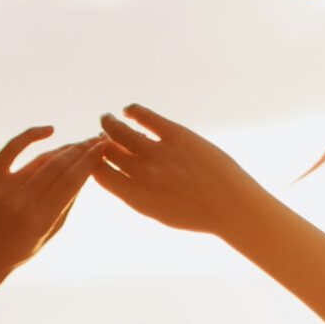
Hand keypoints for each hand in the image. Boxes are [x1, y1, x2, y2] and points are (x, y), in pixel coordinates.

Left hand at [0, 126, 105, 271]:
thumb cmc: (17, 249)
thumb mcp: (48, 234)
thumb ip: (66, 205)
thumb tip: (85, 173)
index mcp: (40, 219)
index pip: (71, 181)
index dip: (89, 161)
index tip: (103, 148)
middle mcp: (22, 201)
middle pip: (59, 166)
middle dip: (81, 150)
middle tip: (96, 140)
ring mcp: (3, 188)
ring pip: (41, 159)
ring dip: (64, 148)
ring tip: (79, 144)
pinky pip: (12, 148)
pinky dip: (31, 135)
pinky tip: (50, 130)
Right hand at [91, 105, 270, 236]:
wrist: (231, 205)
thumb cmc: (198, 214)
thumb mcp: (160, 211)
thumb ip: (138, 193)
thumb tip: (123, 176)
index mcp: (135, 196)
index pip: (100, 173)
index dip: (93, 162)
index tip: (94, 156)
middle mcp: (141, 173)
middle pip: (107, 151)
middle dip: (100, 142)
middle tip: (100, 135)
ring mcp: (158, 153)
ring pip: (121, 132)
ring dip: (110, 124)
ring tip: (107, 119)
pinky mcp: (176, 134)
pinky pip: (146, 117)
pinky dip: (133, 111)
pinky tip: (129, 109)